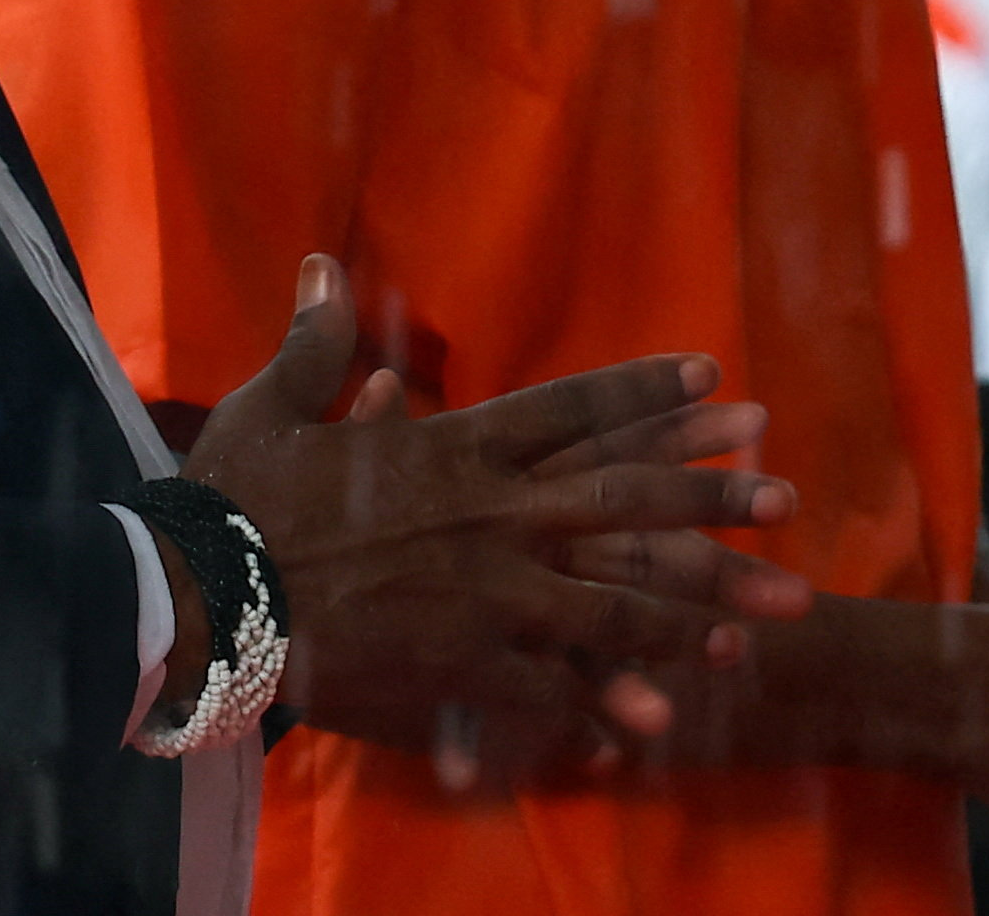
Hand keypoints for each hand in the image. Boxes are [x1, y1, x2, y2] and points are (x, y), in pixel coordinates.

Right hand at [182, 255, 813, 778]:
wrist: (198, 597)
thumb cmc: (232, 500)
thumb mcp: (274, 405)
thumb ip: (316, 342)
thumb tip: (319, 264)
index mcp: (458, 448)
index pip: (573, 408)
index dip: (647, 391)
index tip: (714, 377)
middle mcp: (491, 515)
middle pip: (626, 502)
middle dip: (715, 502)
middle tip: (790, 500)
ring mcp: (484, 594)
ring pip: (613, 603)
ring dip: (696, 614)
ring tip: (767, 626)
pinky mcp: (459, 664)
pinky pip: (551, 688)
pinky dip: (606, 705)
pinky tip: (663, 725)